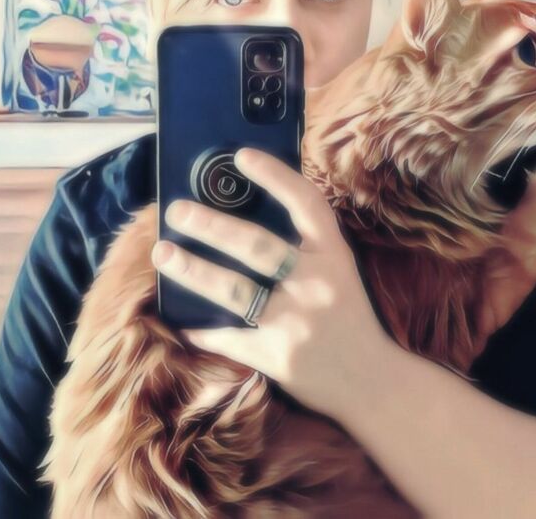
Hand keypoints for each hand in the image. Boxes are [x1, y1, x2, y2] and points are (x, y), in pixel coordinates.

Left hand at [150, 147, 388, 418]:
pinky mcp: (278, 357)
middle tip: (177, 210)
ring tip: (163, 253)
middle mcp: (317, 284)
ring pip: (236, 290)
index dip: (275, 176)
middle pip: (257, 246)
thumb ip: (304, 246)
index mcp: (334, 256)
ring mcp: (297, 322)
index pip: (306, 204)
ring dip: (194, 270)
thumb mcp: (337, 271)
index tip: (241, 155)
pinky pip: (230, 337)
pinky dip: (202, 328)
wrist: (371, 381)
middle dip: (212, 225)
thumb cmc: (347, 316)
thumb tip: (245, 211)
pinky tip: (178, 317)